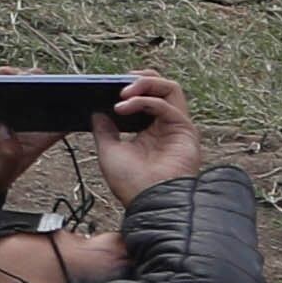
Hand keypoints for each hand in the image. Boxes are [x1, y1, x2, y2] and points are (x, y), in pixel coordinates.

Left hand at [94, 71, 205, 201]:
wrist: (149, 203)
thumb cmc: (131, 183)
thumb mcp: (109, 150)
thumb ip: (104, 129)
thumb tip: (96, 112)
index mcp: (149, 130)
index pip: (145, 97)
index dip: (130, 88)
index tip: (108, 85)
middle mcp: (165, 126)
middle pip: (162, 88)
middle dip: (140, 79)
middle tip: (118, 83)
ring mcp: (177, 126)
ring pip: (170, 88)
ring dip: (145, 83)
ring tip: (123, 91)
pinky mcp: (185, 130)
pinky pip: (166, 104)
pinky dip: (143, 100)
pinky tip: (124, 107)